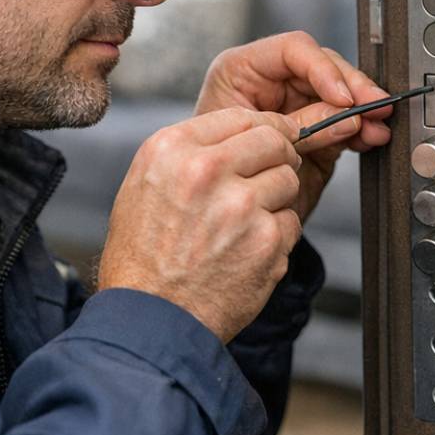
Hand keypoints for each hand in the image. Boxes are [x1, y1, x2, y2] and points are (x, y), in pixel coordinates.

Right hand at [97, 108, 303, 342]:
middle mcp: (206, 172)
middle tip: (268, 178)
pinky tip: (245, 252)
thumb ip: (192, 152)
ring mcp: (240, 207)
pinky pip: (290, 222)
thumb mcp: (146, 185)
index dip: (264, 128)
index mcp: (172, 150)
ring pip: (288, 181)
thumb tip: (246, 132)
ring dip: (276, 200)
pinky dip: (276, 237)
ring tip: (243, 225)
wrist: (151, 317)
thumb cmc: (144, 254)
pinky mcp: (266, 242)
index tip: (274, 138)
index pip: (240, 117)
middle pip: (274, 142)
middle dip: (279, 158)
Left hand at [195, 31, 393, 222]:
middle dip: (353, 88)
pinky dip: (362, 129)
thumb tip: (348, 117)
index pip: (292, 50)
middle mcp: (271, 81)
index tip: (343, 97)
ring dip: (364, 108)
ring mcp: (294, 103)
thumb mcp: (256, 148)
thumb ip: (303, 129)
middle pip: (323, 67)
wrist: (224, 218)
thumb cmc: (221, 180)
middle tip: (375, 106)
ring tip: (377, 127)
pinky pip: (345, 120)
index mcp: (242, 71)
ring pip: (340, 92)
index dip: (323, 69)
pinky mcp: (315, 127)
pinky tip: (372, 137)